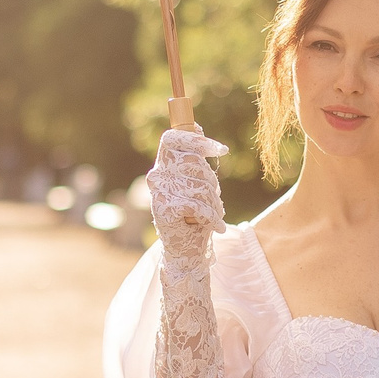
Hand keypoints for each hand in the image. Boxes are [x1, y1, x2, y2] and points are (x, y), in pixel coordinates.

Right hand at [147, 128, 228, 259]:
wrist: (187, 251)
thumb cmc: (196, 215)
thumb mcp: (198, 183)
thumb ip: (195, 158)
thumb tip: (197, 126)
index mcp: (164, 166)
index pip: (172, 139)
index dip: (196, 140)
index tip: (221, 150)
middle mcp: (157, 176)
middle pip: (194, 162)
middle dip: (212, 183)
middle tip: (214, 200)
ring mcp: (158, 193)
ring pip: (200, 186)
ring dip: (215, 204)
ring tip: (213, 215)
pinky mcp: (164, 210)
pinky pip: (198, 205)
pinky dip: (212, 218)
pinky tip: (215, 226)